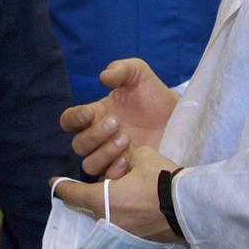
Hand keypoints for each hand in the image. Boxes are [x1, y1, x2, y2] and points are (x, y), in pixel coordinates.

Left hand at [52, 146, 179, 241]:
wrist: (191, 207)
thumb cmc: (162, 180)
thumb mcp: (144, 157)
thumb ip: (129, 158)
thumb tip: (129, 160)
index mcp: (102, 200)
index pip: (73, 194)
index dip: (61, 187)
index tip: (53, 183)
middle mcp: (108, 221)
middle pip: (89, 208)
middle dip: (88, 196)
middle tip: (87, 186)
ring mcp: (124, 235)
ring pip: (106, 219)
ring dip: (107, 207)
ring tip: (115, 196)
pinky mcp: (141, 243)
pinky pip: (123, 228)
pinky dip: (123, 218)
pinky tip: (132, 210)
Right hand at [59, 59, 177, 177]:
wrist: (180, 118)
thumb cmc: (155, 95)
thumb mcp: (139, 74)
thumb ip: (120, 69)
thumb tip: (103, 77)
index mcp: (95, 115)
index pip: (69, 120)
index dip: (73, 118)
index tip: (89, 113)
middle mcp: (99, 138)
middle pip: (78, 145)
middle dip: (94, 135)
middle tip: (116, 124)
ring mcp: (110, 157)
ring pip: (89, 164)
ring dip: (103, 153)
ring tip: (126, 140)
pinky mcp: (125, 172)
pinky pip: (107, 179)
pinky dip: (114, 171)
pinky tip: (130, 159)